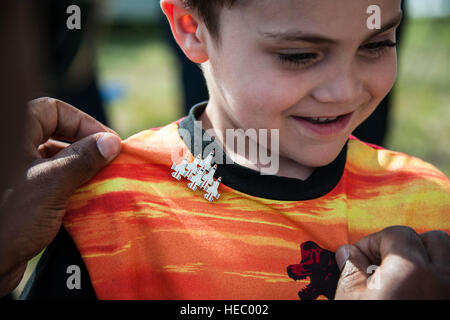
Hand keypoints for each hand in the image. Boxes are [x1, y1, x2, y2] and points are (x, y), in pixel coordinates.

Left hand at [0, 97, 121, 296]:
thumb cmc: (10, 217)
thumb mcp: (51, 184)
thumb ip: (82, 159)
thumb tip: (111, 142)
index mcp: (13, 135)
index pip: (52, 110)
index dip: (83, 122)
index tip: (108, 144)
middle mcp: (14, 150)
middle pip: (57, 133)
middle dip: (86, 147)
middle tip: (110, 163)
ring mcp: (18, 173)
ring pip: (56, 159)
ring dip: (82, 168)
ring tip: (104, 183)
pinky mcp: (23, 195)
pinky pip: (53, 180)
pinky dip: (72, 186)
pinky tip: (89, 199)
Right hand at [334, 226, 449, 298]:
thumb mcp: (350, 298)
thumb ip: (352, 268)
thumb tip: (349, 252)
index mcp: (411, 270)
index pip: (396, 233)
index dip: (373, 242)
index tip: (360, 258)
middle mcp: (441, 280)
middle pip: (433, 239)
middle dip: (409, 245)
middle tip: (386, 265)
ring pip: (448, 259)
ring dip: (428, 261)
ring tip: (406, 276)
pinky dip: (437, 279)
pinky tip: (418, 291)